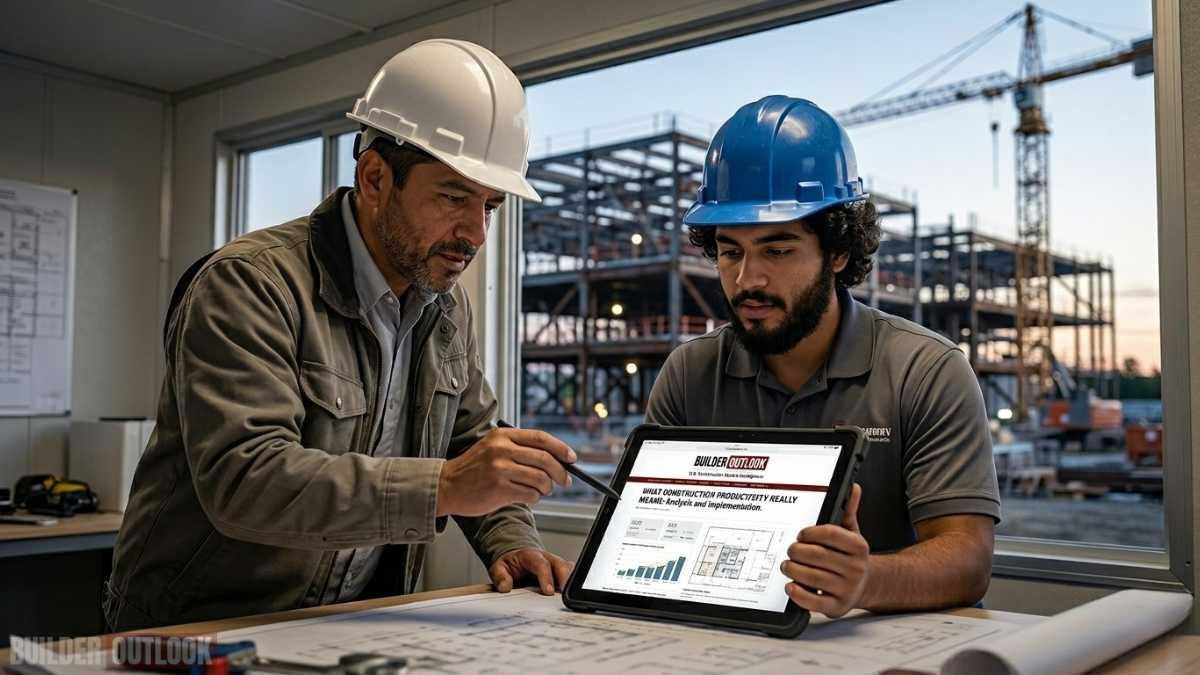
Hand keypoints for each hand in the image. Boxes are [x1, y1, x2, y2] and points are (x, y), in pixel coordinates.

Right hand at [436, 427, 574, 516]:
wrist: (447, 485)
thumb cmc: (474, 468)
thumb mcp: (494, 447)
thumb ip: (520, 448)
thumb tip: (556, 458)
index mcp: (503, 436)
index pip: (541, 438)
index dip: (561, 448)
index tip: (571, 458)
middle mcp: (502, 450)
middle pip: (545, 459)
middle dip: (560, 472)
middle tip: (565, 480)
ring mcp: (500, 470)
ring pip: (540, 479)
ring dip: (546, 488)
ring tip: (541, 490)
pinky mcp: (498, 490)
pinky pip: (530, 495)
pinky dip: (534, 498)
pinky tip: (527, 496)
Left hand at [490, 548, 574, 594]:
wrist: (517, 556)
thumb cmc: (510, 564)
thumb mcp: (498, 567)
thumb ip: (500, 576)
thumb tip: (505, 587)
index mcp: (531, 556)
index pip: (542, 565)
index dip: (546, 578)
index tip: (548, 592)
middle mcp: (547, 558)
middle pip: (561, 565)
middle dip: (565, 580)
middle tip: (565, 597)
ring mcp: (556, 564)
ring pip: (570, 570)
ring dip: (571, 583)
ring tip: (570, 598)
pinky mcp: (562, 571)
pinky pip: (572, 575)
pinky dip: (573, 584)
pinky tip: (571, 596)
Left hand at [781, 483, 869, 617]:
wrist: (865, 585)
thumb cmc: (850, 556)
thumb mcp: (852, 533)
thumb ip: (848, 511)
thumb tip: (853, 487)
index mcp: (859, 547)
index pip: (830, 534)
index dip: (810, 532)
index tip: (801, 534)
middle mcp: (855, 568)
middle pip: (816, 555)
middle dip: (796, 551)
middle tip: (790, 550)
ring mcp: (847, 589)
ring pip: (811, 577)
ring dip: (792, 570)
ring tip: (787, 565)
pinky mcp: (836, 607)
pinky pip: (812, 602)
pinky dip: (797, 593)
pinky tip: (791, 585)